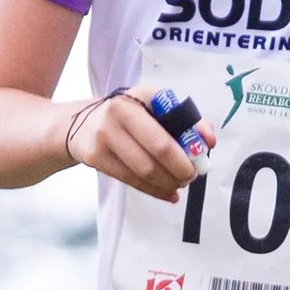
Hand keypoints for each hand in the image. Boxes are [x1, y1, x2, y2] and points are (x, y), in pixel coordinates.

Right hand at [64, 87, 215, 198]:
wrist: (81, 124)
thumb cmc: (128, 116)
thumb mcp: (153, 107)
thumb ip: (185, 119)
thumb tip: (208, 141)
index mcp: (140, 96)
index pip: (172, 123)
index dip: (190, 145)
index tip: (202, 157)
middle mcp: (119, 112)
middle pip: (159, 151)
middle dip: (181, 169)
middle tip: (191, 176)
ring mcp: (104, 135)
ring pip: (145, 170)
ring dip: (168, 183)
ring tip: (178, 184)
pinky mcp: (95, 157)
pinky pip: (131, 180)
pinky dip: (154, 191)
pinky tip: (167, 193)